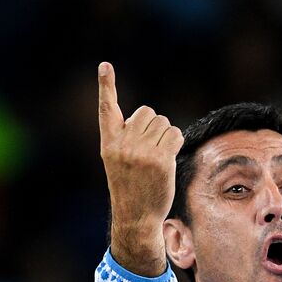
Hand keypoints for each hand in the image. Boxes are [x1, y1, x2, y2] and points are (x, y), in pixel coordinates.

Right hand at [97, 61, 182, 275]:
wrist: (136, 217)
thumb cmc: (130, 188)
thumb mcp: (118, 161)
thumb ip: (127, 137)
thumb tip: (149, 117)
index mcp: (109, 142)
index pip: (107, 108)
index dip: (106, 85)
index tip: (105, 65)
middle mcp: (123, 144)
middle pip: (147, 112)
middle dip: (154, 126)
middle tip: (149, 150)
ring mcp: (141, 152)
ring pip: (164, 123)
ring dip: (166, 136)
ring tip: (157, 158)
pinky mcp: (160, 160)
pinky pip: (175, 135)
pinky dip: (176, 143)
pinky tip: (168, 159)